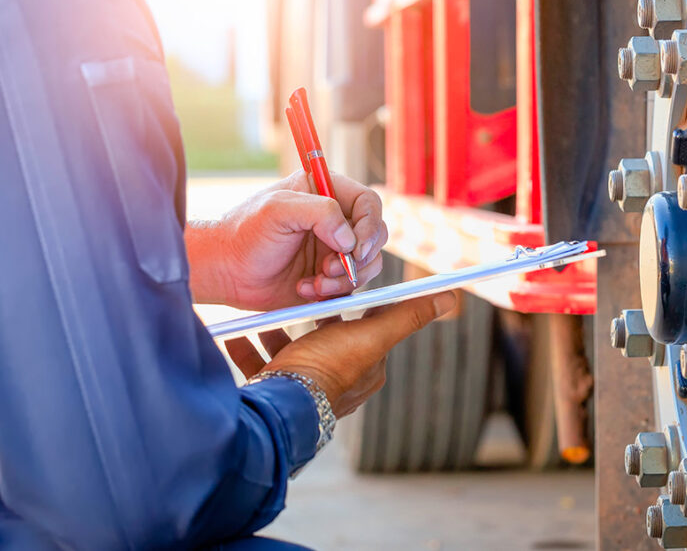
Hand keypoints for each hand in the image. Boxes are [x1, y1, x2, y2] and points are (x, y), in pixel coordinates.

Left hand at [187, 171, 387, 310]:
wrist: (226, 271)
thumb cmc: (244, 233)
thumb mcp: (277, 210)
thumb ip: (320, 212)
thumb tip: (350, 237)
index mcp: (326, 191)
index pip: (369, 203)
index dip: (370, 225)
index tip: (355, 247)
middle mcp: (336, 219)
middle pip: (376, 235)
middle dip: (358, 257)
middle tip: (330, 267)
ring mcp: (335, 248)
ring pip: (369, 264)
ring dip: (345, 279)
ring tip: (315, 283)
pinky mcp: (331, 276)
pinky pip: (351, 287)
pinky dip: (333, 293)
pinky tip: (305, 289)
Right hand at [227, 292, 455, 416]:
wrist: (280, 406)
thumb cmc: (328, 368)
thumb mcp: (370, 334)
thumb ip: (407, 315)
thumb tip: (449, 297)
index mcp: (365, 367)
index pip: (363, 325)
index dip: (349, 301)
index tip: (334, 279)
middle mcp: (339, 381)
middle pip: (324, 336)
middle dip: (307, 313)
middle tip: (295, 291)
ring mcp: (305, 389)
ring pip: (291, 351)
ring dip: (275, 329)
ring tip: (261, 313)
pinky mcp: (276, 394)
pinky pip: (262, 367)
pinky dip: (249, 348)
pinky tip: (236, 333)